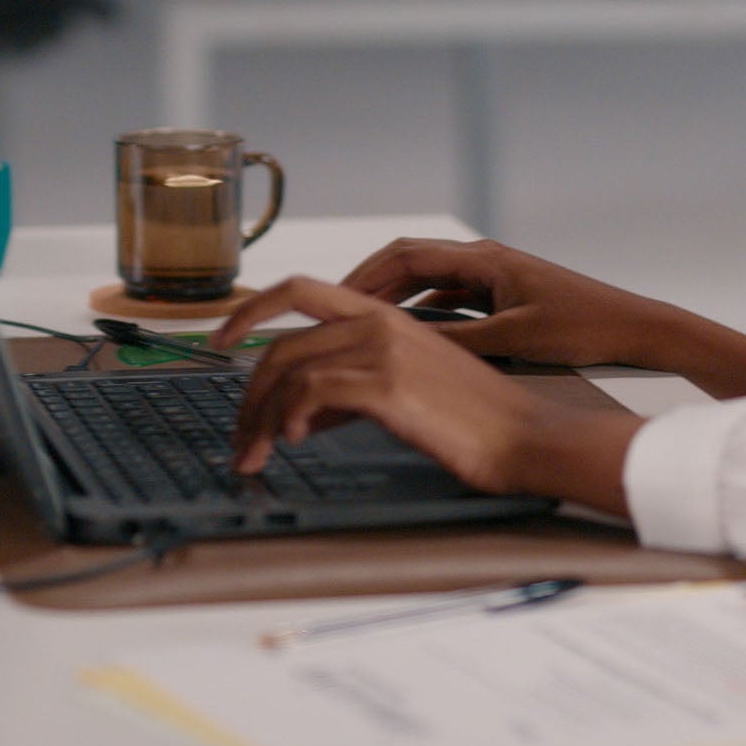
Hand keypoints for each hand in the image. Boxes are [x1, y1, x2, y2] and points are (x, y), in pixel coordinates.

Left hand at [217, 276, 638, 513]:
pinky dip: (290, 418)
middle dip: (249, 393)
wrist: (525, 436)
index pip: (298, 291)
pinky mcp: (388, 385)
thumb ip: (352, 390)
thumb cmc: (473, 420)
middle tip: (239, 434)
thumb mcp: (407, 392)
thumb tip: (303, 414)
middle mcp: (379, 322)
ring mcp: (383, 350)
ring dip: (261, 418)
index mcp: (384, 315)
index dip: (250, 310)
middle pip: (281, 342)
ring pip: (289, 370)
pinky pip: (312, 393)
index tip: (220, 339)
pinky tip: (294, 440)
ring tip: (256, 454)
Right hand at [304, 236, 745, 397]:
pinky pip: (450, 303)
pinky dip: (421, 317)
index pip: (405, 257)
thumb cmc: (586, 326)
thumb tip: (404, 345)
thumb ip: (459, 340)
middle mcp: (485, 262)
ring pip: (428, 286)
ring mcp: (495, 280)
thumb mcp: (516, 338)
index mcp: (484, 259)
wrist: (638, 328)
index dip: (362, 275)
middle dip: (367, 287)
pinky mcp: (506, 301)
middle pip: (409, 266)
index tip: (329, 297)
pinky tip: (408, 342)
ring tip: (357, 329)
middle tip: (328, 314)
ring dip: (393, 302)